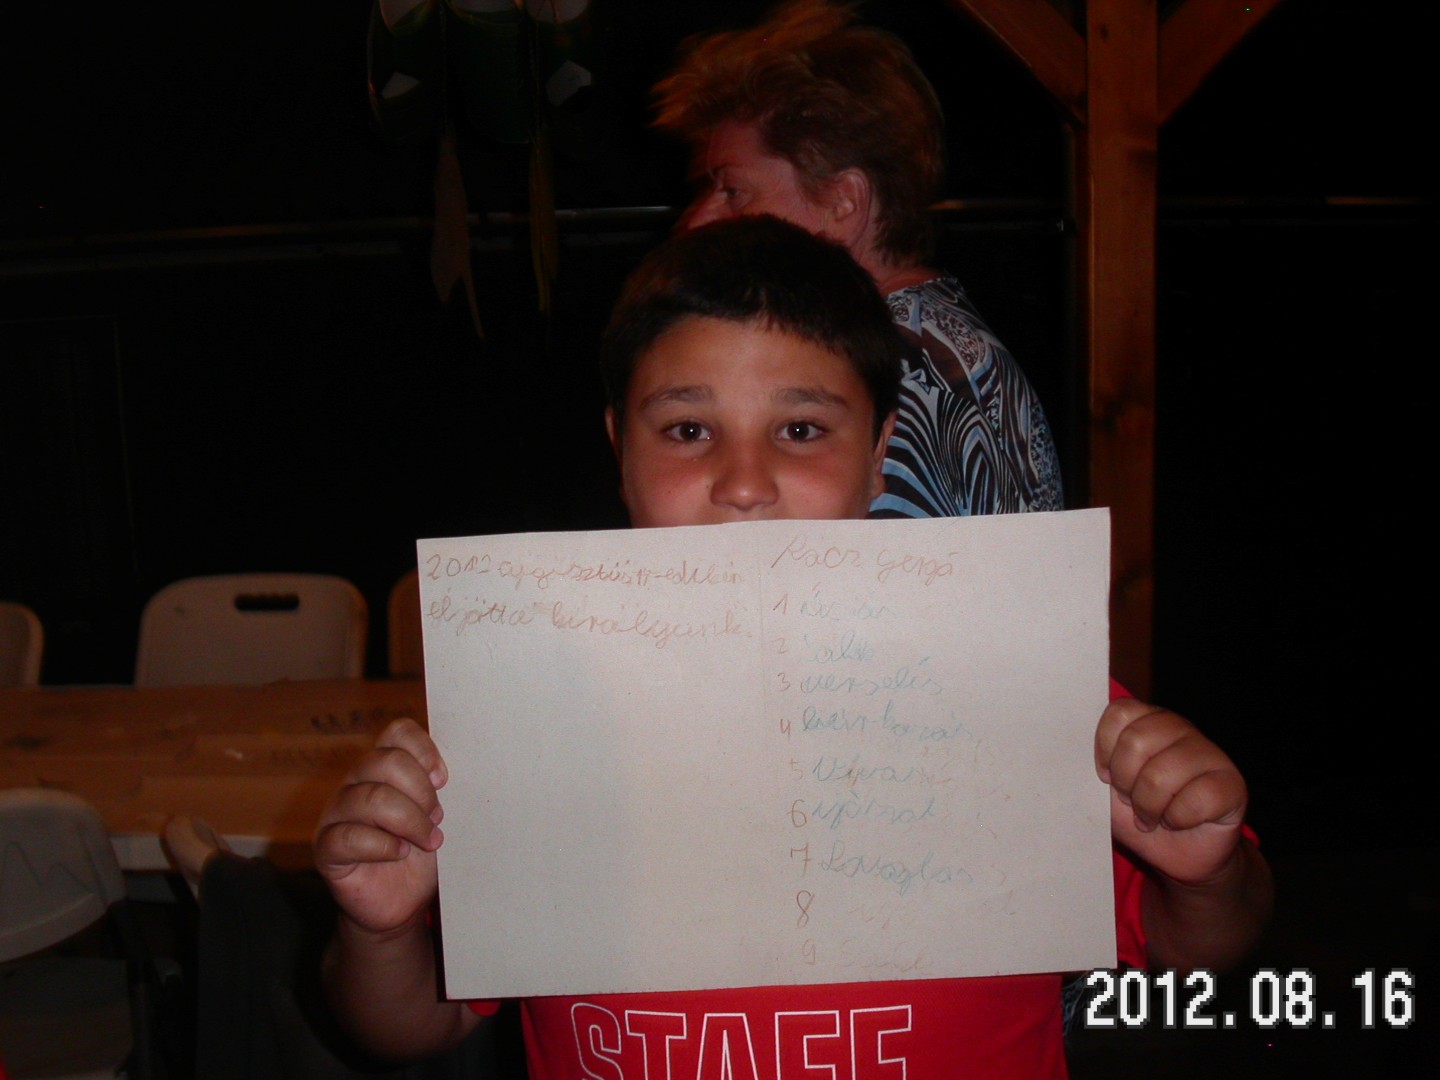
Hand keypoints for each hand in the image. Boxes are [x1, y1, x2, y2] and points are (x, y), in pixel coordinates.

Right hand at [314, 718, 448, 935]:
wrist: (402, 903)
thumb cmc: (421, 852)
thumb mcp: (436, 816)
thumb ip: (441, 790)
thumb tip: (464, 772)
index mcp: (383, 767)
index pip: (397, 733)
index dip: (424, 750)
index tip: (444, 780)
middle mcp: (356, 782)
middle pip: (384, 761)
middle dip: (420, 791)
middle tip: (438, 819)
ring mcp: (336, 813)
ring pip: (369, 797)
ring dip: (409, 821)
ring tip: (429, 841)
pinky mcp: (327, 848)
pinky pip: (348, 837)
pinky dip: (382, 845)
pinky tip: (400, 854)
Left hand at [1095, 699, 1247, 885]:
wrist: (1180, 856)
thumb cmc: (1142, 817)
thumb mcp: (1108, 793)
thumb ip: (1094, 769)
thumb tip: (1064, 757)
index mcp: (1148, 722)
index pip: (1119, 713)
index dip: (1105, 749)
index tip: (1106, 777)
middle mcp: (1181, 729)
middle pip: (1137, 740)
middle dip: (1126, 782)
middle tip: (1132, 801)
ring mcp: (1210, 753)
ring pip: (1163, 772)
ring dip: (1149, 806)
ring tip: (1152, 816)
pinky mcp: (1232, 784)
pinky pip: (1196, 798)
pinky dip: (1178, 819)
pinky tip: (1180, 822)